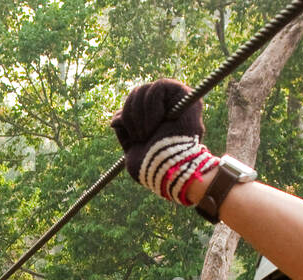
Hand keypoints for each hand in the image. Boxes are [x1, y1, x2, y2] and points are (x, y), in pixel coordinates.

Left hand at [110, 79, 215, 203]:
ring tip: (147, 133)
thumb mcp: (132, 149)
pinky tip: (156, 124)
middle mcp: (169, 108)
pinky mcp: (186, 96)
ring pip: (146, 89)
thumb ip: (125, 132)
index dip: (127, 114)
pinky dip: (151, 105)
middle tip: (140, 136)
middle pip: (138, 92)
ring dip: (140, 114)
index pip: (135, 101)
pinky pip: (160, 86)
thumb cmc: (151, 166)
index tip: (133, 137)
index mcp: (156, 119)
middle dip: (131, 114)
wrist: (166, 170)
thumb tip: (116, 118)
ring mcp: (179, 101)